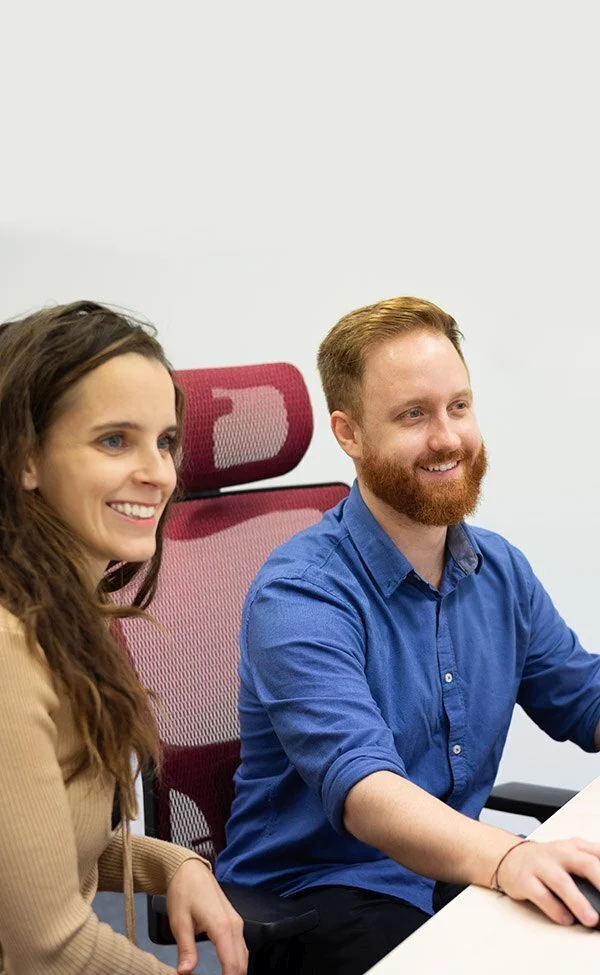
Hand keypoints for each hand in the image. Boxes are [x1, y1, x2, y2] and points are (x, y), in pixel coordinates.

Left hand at [166, 859, 247, 974]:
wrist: (190, 869)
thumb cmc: (184, 891)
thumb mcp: (179, 921)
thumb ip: (186, 949)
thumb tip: (185, 973)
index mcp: (222, 926)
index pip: (232, 965)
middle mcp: (235, 925)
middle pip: (242, 963)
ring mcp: (237, 922)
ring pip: (244, 956)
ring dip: (236, 971)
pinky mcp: (235, 921)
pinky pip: (241, 947)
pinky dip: (237, 962)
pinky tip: (228, 970)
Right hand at [495, 837, 599, 927]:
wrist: (510, 857)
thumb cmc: (548, 860)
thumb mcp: (572, 854)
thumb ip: (593, 865)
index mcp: (575, 847)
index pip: (599, 855)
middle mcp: (560, 853)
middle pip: (585, 864)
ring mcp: (541, 866)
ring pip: (562, 882)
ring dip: (578, 902)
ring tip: (592, 919)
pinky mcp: (525, 880)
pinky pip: (542, 896)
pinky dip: (556, 910)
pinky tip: (566, 919)